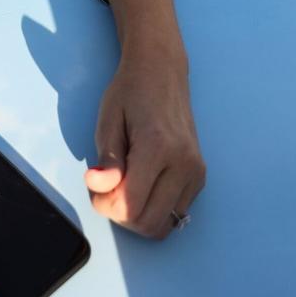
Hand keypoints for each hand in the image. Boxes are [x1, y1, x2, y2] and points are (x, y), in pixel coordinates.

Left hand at [85, 43, 205, 239]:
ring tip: (125, 186)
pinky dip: (155, 210)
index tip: (95, 185)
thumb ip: (106, 158)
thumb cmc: (130, 91)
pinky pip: (176, 214)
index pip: (130, 205)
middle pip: (149, 224)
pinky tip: (144, 185)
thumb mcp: (108, 119)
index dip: (105, 206)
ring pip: (165, 225)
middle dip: (121, 215)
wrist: (162, 71)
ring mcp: (196, 173)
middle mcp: (184, 164)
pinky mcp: (200, 177)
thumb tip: (99, 188)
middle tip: (108, 188)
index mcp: (158, 147)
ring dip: (139, 217)